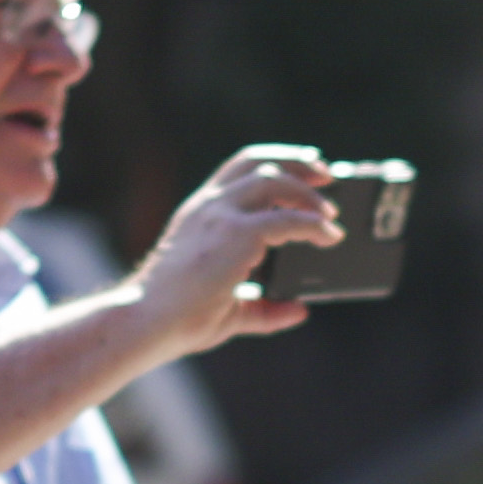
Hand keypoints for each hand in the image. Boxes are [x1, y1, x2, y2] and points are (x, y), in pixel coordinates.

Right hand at [121, 145, 346, 351]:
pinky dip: (314, 225)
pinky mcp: (237, 234)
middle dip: (298, 163)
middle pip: (258, 162)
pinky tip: (331, 236)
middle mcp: (209, 205)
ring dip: (309, 192)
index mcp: (201, 212)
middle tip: (328, 173)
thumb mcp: (229, 310)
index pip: (239, 169)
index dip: (274, 161)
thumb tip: (298, 310)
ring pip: (274, 180)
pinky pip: (287, 218)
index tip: (305, 166)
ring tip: (332, 211)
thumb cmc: (179, 318)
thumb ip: (264, 307)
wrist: (150, 322)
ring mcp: (221, 215)